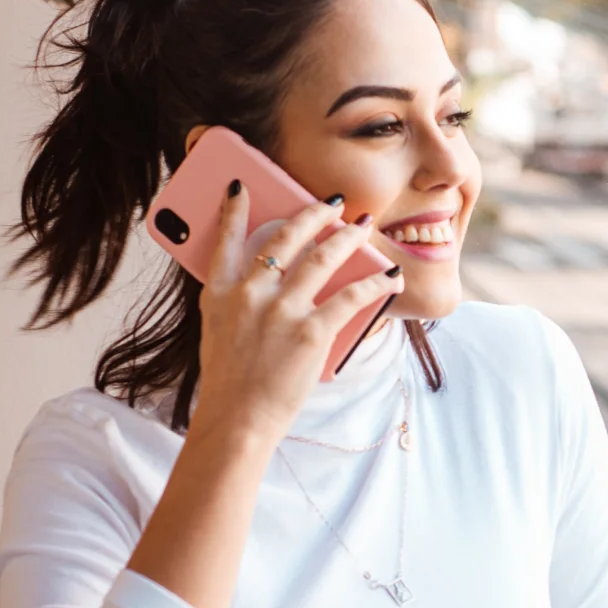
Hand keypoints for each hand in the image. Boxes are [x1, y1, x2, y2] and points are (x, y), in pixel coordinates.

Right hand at [189, 184, 402, 441]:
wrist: (236, 421)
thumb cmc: (230, 382)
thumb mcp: (218, 332)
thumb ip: (237, 301)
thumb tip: (267, 278)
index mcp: (220, 294)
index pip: (224, 239)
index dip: (233, 209)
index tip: (242, 185)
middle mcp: (249, 295)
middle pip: (287, 238)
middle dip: (314, 214)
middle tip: (333, 202)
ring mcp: (281, 311)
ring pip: (323, 258)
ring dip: (348, 237)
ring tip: (363, 226)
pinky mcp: (310, 331)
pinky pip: (351, 297)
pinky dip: (375, 284)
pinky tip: (389, 277)